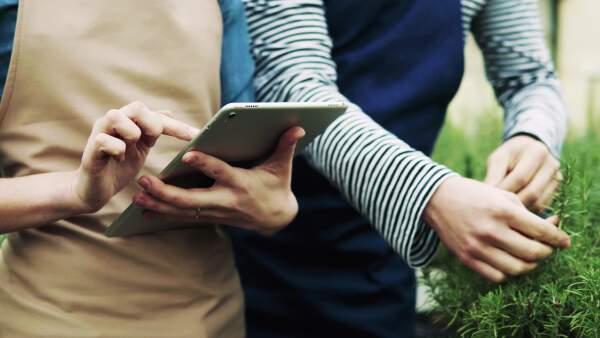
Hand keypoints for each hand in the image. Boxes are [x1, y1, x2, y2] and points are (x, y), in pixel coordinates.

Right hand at [72, 101, 197, 212]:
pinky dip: (116, 149)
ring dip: (130, 132)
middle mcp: (114, 123)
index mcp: (129, 123)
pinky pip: (104, 140)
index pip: (157, 116)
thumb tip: (169, 112)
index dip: (177, 126)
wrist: (94, 190)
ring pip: (116, 116)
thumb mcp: (140, 148)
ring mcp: (100, 133)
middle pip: (137, 106)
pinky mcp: (90, 149)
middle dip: (151, 124)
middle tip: (152, 141)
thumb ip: (152, 130)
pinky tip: (118, 158)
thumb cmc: (118, 167)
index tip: (197, 137)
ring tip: (130, 147)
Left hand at [132, 127, 304, 234]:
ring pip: (182, 211)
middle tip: (145, 181)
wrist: (276, 218)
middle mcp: (225, 200)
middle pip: (191, 200)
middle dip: (167, 193)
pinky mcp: (210, 217)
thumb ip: (285, 147)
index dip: (205, 165)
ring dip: (158, 204)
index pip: (220, 173)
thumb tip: (297, 127)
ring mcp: (215, 212)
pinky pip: (183, 217)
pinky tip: (144, 208)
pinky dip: (163, 213)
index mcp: (241, 184)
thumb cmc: (276, 186)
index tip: (187, 155)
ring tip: (137, 195)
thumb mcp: (282, 168)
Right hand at [424, 176, 570, 282]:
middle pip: (533, 253)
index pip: (541, 231)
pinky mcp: (467, 258)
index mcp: (502, 210)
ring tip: (529, 257)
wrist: (436, 199)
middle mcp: (490, 231)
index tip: (565, 242)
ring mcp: (477, 247)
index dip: (558, 238)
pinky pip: (497, 277)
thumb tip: (552, 227)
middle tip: (547, 248)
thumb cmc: (474, 194)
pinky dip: (509, 273)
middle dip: (546, 252)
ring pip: (517, 268)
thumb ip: (527, 213)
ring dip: (529, 265)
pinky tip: (509, 262)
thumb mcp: (502, 195)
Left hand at [484, 135, 560, 211]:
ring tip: (504, 210)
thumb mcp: (498, 159)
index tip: (489, 199)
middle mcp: (552, 165)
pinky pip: (542, 206)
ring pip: (538, 202)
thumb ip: (494, 175)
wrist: (528, 151)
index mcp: (537, 152)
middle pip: (532, 192)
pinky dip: (528, 210)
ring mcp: (557, 178)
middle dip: (512, 203)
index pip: (520, 178)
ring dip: (520, 209)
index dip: (504, 190)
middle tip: (496, 209)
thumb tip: (488, 197)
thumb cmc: (508, 156)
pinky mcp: (557, 190)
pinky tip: (515, 209)